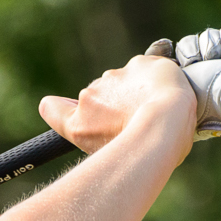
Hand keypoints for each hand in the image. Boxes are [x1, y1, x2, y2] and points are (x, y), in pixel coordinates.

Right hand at [38, 54, 193, 154]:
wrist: (165, 125)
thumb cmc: (143, 150)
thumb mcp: (110, 157)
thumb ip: (100, 142)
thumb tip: (94, 130)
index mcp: (80, 125)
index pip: (53, 109)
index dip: (55, 107)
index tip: (54, 105)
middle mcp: (89, 98)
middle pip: (99, 99)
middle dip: (115, 107)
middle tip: (137, 122)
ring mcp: (113, 78)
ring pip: (123, 83)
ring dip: (136, 92)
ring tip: (158, 110)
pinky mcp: (137, 63)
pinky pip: (145, 69)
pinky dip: (155, 79)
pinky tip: (167, 92)